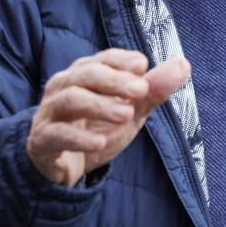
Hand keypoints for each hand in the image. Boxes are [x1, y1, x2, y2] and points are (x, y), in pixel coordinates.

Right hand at [26, 48, 190, 186]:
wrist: (64, 167)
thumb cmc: (96, 129)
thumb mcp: (130, 111)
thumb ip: (152, 90)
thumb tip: (183, 64)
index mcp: (83, 75)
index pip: (101, 59)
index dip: (121, 60)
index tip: (142, 66)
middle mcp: (63, 87)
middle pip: (85, 74)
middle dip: (114, 80)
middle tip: (141, 90)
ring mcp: (50, 112)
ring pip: (70, 99)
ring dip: (99, 105)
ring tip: (126, 115)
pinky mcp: (41, 140)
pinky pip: (57, 134)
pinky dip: (79, 138)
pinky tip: (99, 143)